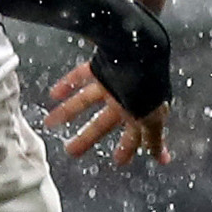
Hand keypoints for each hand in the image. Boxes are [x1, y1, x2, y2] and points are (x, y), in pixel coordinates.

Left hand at [46, 62, 167, 164]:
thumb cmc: (149, 84)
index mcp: (140, 111)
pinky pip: (80, 76)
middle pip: (102, 123)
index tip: (119, 162)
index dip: (128, 149)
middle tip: (72, 152)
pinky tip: (54, 94)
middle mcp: (125, 98)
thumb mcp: (152, 118)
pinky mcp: (101, 65)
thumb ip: (153, 138)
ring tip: (50, 123)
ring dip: (67, 112)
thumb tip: (161, 157)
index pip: (133, 135)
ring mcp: (112, 82)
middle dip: (87, 139)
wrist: (142, 49)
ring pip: (86, 101)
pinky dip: (67, 84)